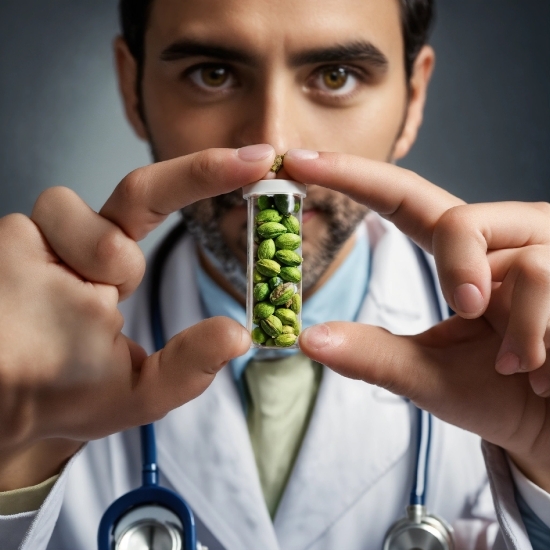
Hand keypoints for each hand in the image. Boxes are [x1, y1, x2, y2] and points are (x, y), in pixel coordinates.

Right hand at [0, 144, 274, 489]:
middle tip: (255, 161)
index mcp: (108, 271)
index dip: (203, 178)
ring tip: (87, 299)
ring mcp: (46, 238)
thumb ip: (189, 367)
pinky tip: (39, 290)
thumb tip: (239, 336)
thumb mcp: (140, 393)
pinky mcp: (13, 238)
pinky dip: (62, 253)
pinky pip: (40, 222)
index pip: (155, 210)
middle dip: (195, 175)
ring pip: (86, 209)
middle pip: (138, 188)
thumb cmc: (61, 399)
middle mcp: (81, 246)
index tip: (256, 159)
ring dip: (105, 256)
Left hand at [283, 149, 549, 491]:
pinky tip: (547, 369)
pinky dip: (542, 340)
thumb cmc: (496, 395)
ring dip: (519, 330)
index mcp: (459, 254)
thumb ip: (373, 354)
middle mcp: (501, 239)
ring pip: (523, 262)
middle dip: (458, 269)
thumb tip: (307, 339)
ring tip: (522, 367)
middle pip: (462, 220)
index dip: (350, 175)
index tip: (299, 158)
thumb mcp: (428, 375)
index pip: (400, 199)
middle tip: (465, 311)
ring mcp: (549, 248)